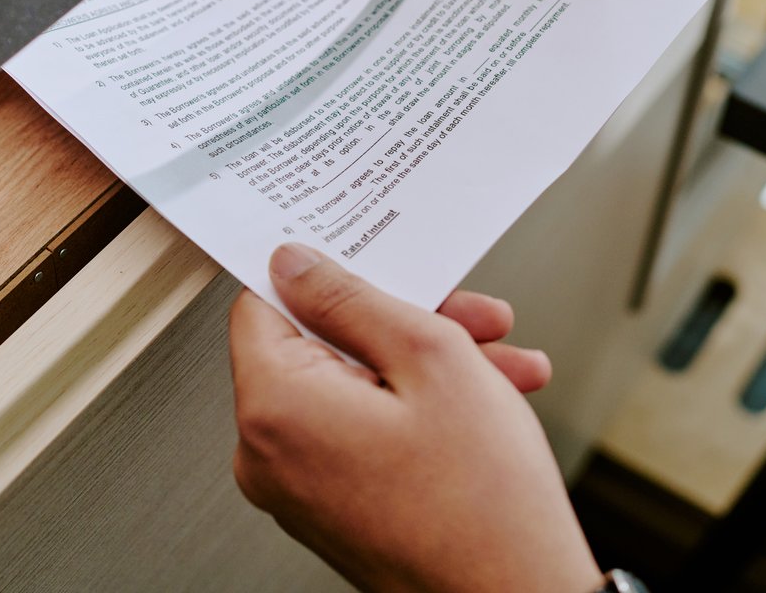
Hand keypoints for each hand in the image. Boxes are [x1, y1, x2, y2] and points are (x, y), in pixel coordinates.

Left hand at [229, 243, 602, 592]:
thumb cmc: (483, 507)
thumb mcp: (431, 358)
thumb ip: (352, 299)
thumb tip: (295, 264)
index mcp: (275, 408)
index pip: (263, 301)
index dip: (323, 272)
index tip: (368, 257)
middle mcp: (269, 453)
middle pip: (322, 344)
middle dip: (406, 321)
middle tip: (470, 316)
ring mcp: (299, 486)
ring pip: (356, 386)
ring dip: (430, 365)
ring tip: (502, 365)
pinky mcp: (332, 506)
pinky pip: (363, 430)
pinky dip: (420, 410)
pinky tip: (488, 402)